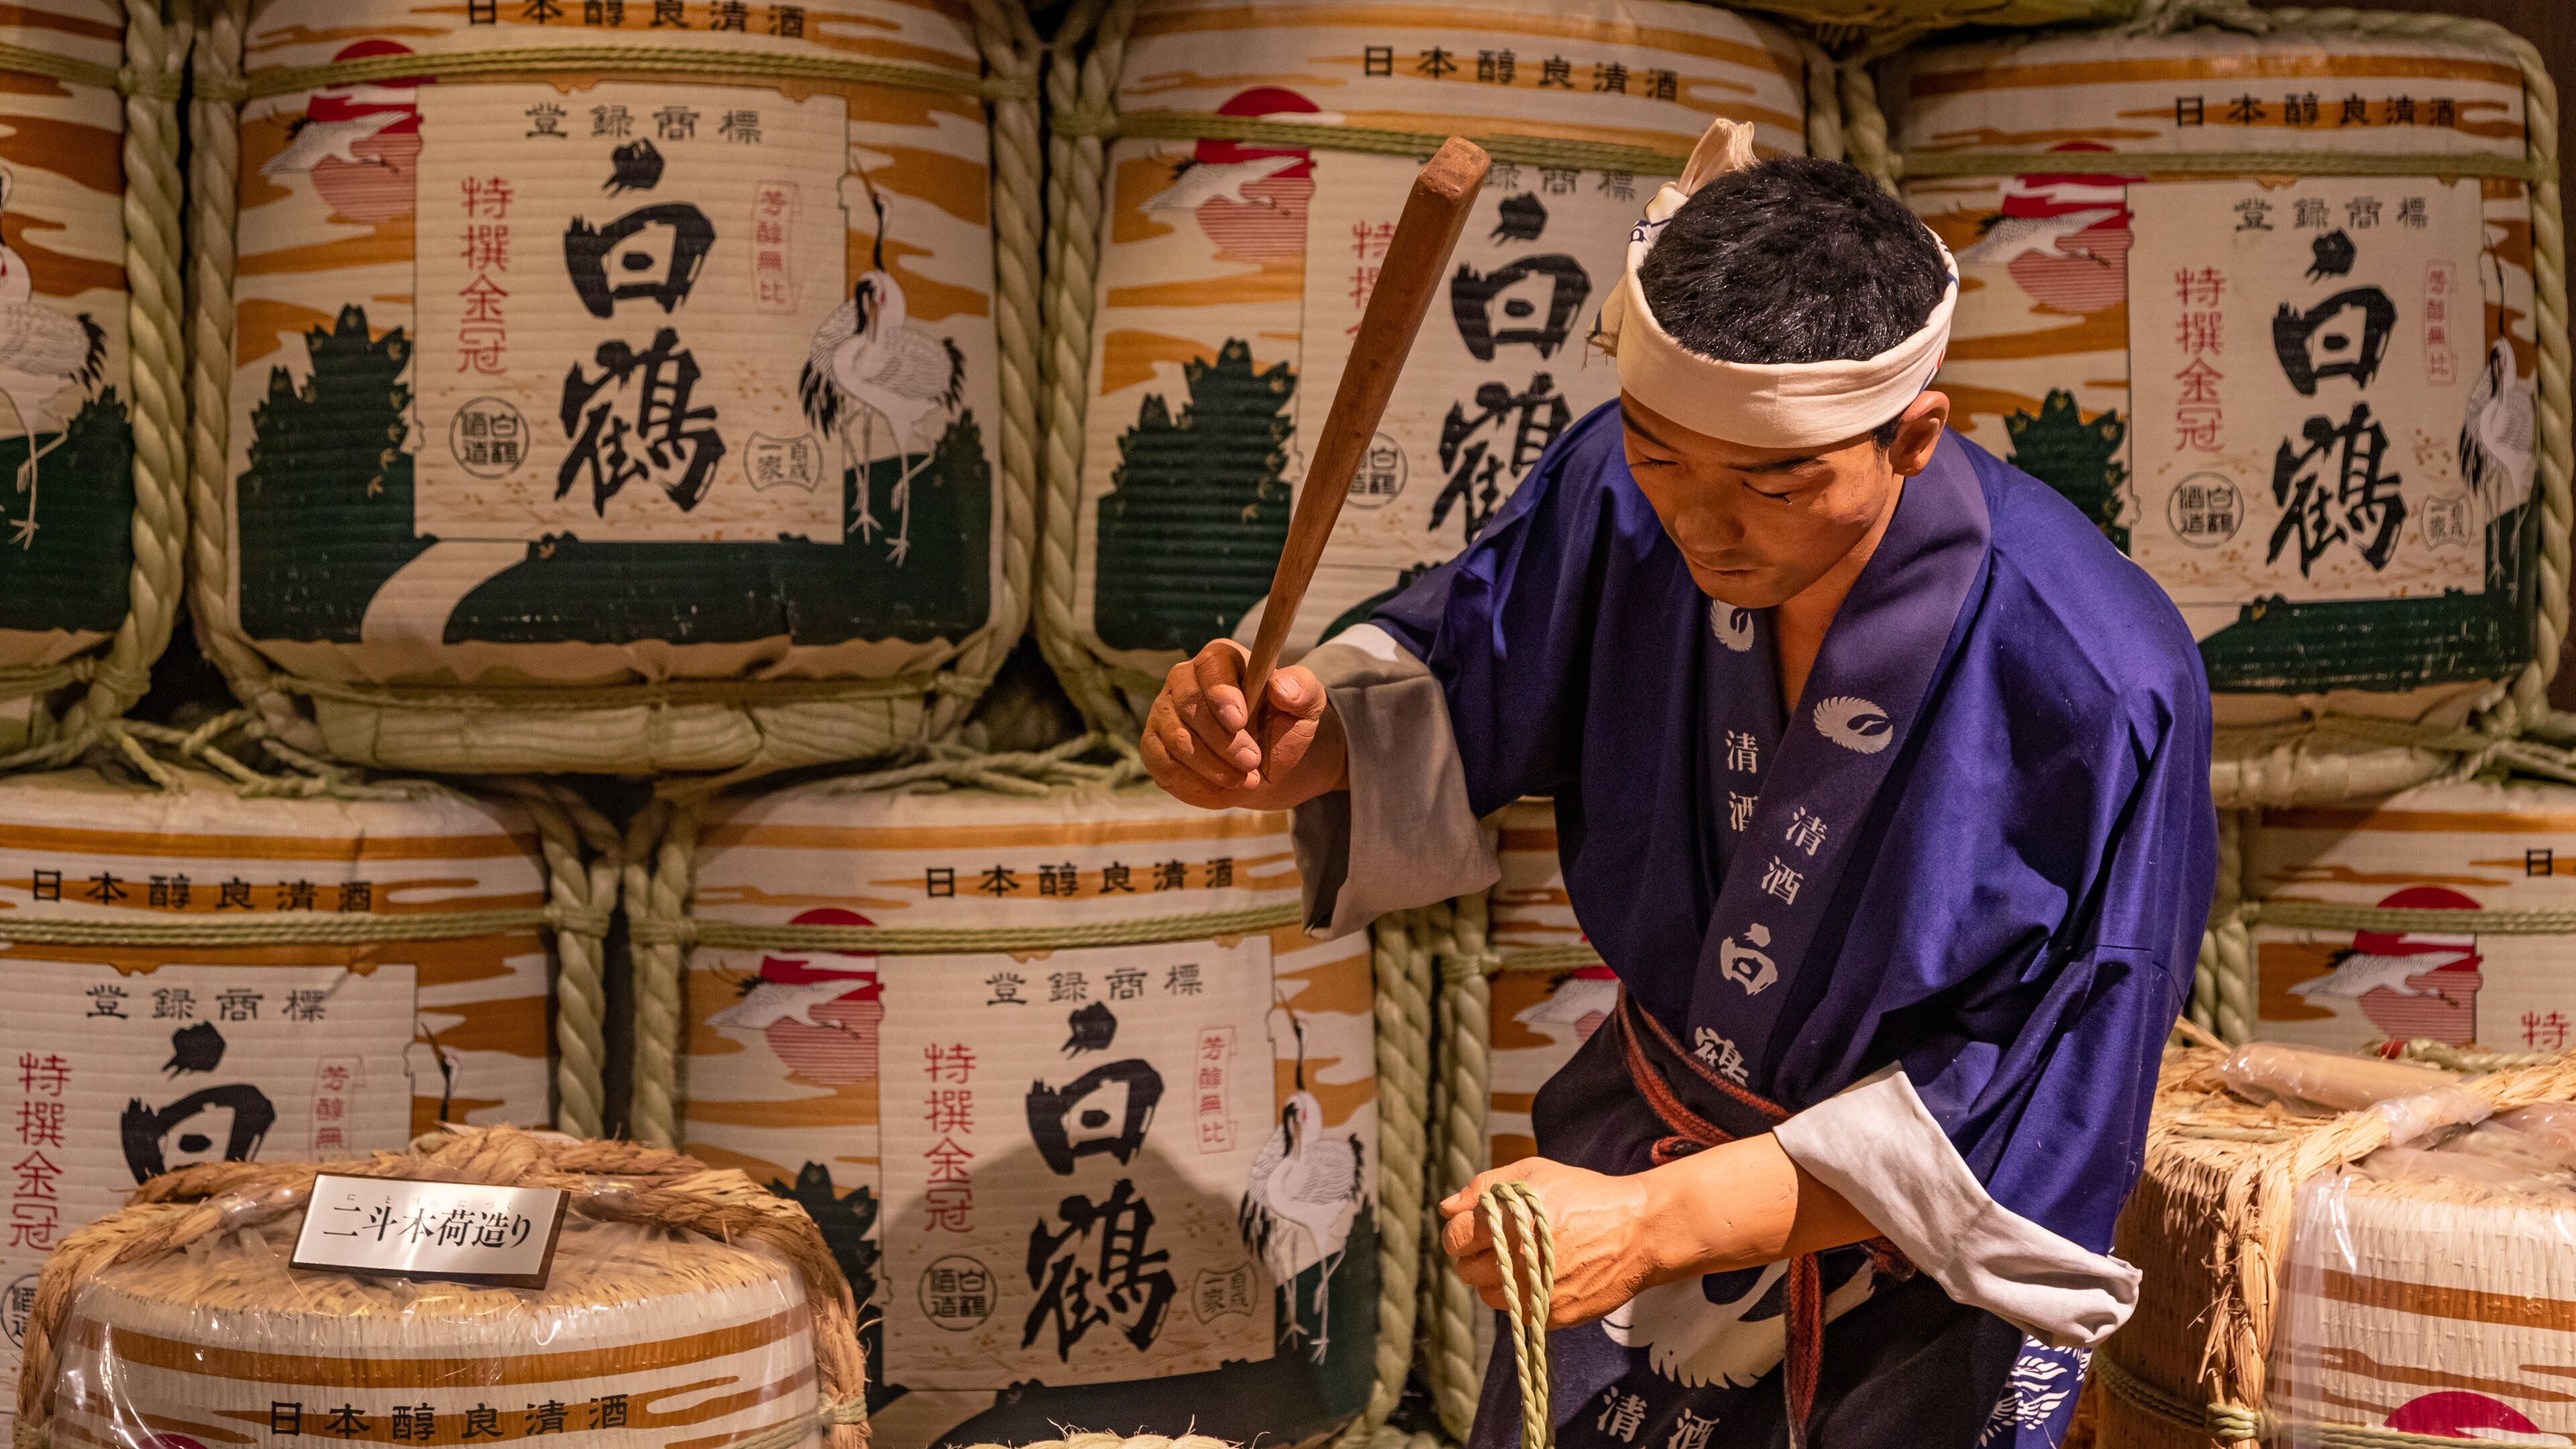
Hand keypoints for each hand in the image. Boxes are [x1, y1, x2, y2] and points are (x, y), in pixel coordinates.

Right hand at [1142, 639, 1347, 810]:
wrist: (1262, 761)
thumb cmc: (1281, 725)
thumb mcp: (1306, 705)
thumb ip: (1302, 690)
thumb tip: (1282, 689)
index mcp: (1220, 659)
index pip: (1211, 668)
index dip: (1222, 695)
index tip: (1240, 721)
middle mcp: (1183, 680)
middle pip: (1190, 707)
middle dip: (1223, 742)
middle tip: (1253, 763)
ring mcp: (1164, 713)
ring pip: (1176, 740)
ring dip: (1212, 767)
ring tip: (1245, 780)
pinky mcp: (1153, 746)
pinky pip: (1163, 765)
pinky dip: (1193, 783)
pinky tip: (1220, 788)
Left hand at [1439, 1156, 1660, 1328]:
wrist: (1637, 1231)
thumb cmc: (1584, 1195)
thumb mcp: (1534, 1173)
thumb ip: (1484, 1187)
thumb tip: (1447, 1207)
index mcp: (1506, 1222)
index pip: (1454, 1238)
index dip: (1459, 1232)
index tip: (1473, 1230)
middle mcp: (1515, 1260)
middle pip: (1466, 1270)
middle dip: (1476, 1255)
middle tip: (1501, 1243)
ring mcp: (1533, 1292)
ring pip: (1488, 1295)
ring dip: (1495, 1279)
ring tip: (1522, 1259)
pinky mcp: (1551, 1314)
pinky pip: (1517, 1311)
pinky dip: (1522, 1296)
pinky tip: (1542, 1275)